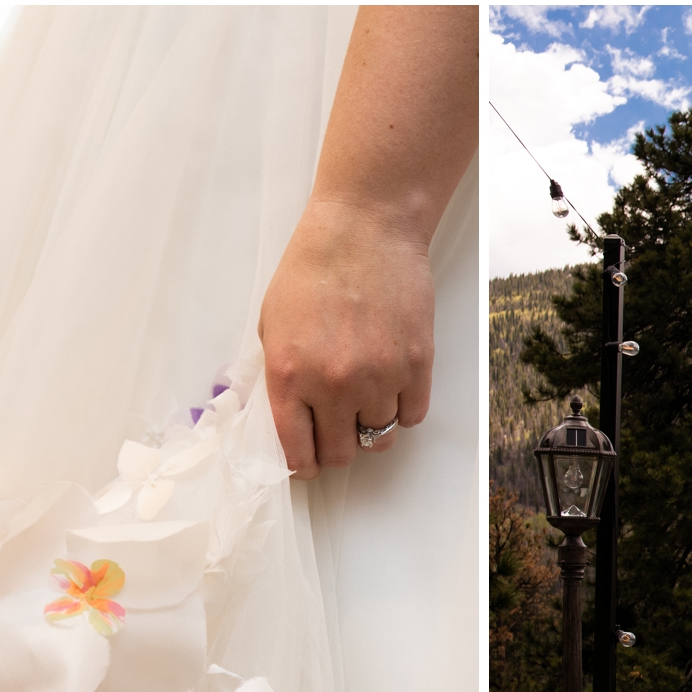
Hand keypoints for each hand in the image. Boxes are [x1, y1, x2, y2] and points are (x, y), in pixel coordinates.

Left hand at [258, 198, 435, 477]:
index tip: (310, 462)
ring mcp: (379, 378)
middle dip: (338, 446)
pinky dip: (402, 408)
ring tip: (367, 396)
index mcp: (290, 375)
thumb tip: (293, 419)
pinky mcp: (416, 366)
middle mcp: (334, 385)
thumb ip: (282, 375)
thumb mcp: (274, 322)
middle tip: (339, 429)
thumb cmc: (313, 267)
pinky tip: (392, 383)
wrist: (365, 228)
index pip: (297, 450)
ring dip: (371, 424)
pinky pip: (411, 416)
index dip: (304, 462)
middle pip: (341, 452)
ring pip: (379, 437)